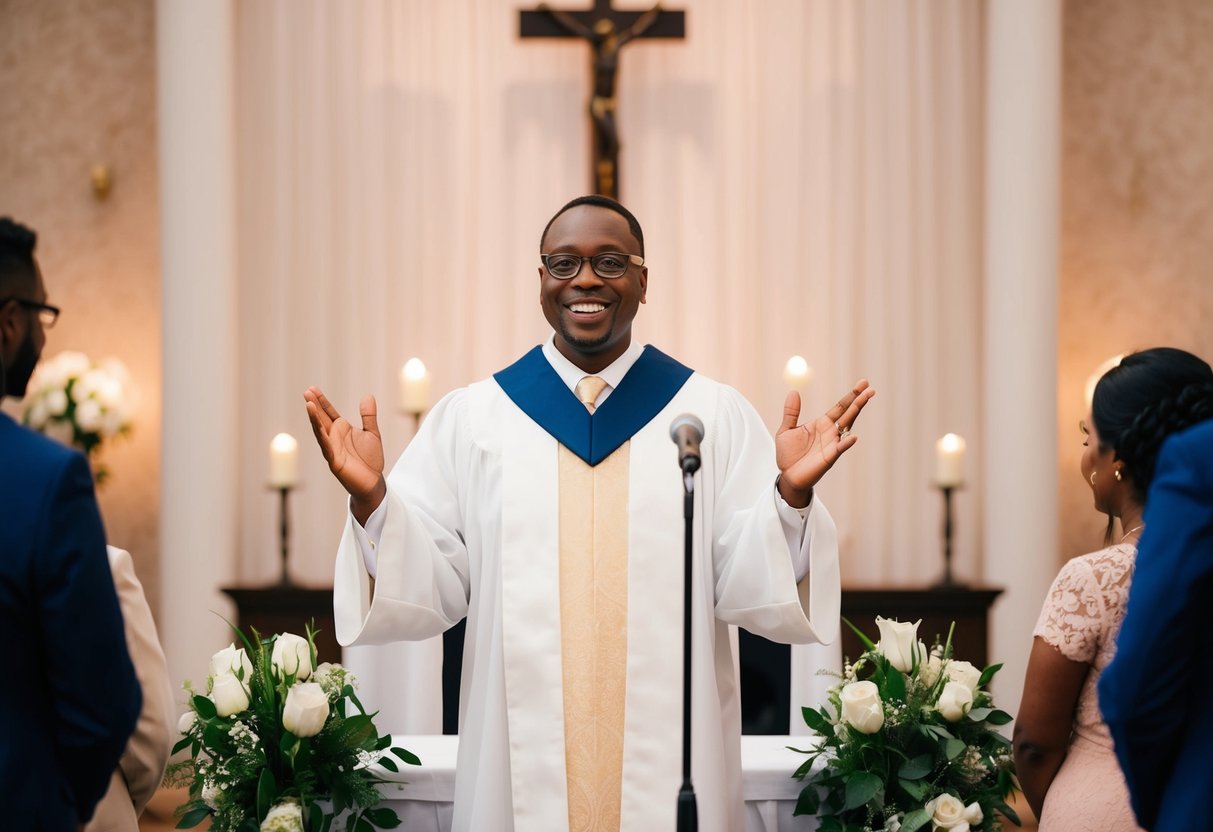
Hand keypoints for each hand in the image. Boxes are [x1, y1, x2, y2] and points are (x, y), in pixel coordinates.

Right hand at [304, 387, 386, 521]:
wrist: (373, 481)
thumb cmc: (370, 458)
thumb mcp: (372, 432)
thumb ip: (369, 416)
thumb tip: (368, 395)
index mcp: (341, 429)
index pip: (328, 412)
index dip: (321, 401)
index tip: (312, 388)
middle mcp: (333, 438)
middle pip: (321, 419)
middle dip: (314, 406)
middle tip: (306, 392)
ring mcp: (331, 449)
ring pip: (320, 432)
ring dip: (314, 419)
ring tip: (309, 405)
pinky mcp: (334, 462)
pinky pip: (326, 447)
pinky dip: (322, 437)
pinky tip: (317, 426)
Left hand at [775, 379, 875, 506]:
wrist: (787, 476)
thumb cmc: (789, 454)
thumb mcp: (786, 429)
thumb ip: (791, 412)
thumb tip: (794, 391)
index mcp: (822, 423)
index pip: (840, 406)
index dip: (851, 395)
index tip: (863, 383)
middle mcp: (830, 432)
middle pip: (848, 413)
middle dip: (858, 400)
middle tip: (870, 388)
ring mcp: (832, 444)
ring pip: (847, 426)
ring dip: (855, 412)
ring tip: (864, 400)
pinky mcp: (828, 458)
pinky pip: (839, 448)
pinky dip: (846, 443)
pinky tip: (853, 436)